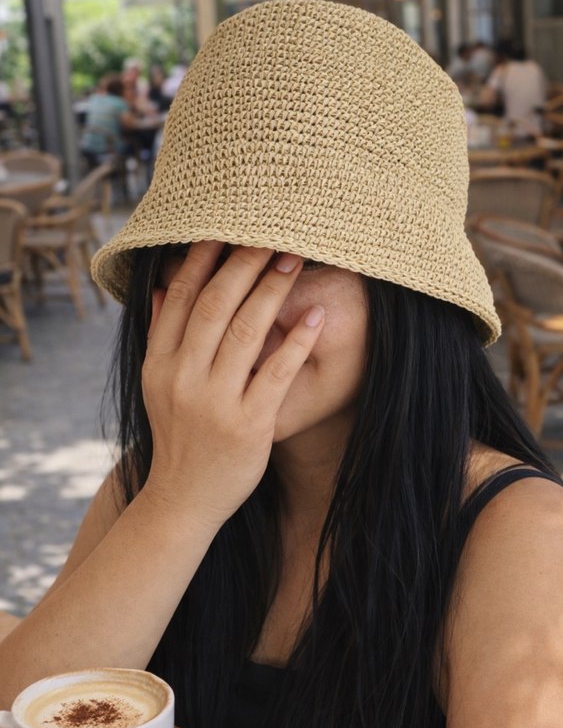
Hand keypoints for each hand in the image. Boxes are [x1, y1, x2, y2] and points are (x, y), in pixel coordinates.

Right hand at [141, 241, 325, 530]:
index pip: (180, 299)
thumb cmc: (179, 437)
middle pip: (215, 306)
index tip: (226, 228)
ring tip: (296, 259)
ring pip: (247, 332)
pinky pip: (276, 373)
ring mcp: (216, 402)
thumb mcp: (157, 386)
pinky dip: (297, 342)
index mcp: (160, 364)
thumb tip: (161, 288)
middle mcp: (183, 378)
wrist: (183, 500)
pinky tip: (316, 317)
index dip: (204, 260)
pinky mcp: (249, 424)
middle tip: (272, 233)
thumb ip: (161, 338)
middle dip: (245, 263)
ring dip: (273, 290)